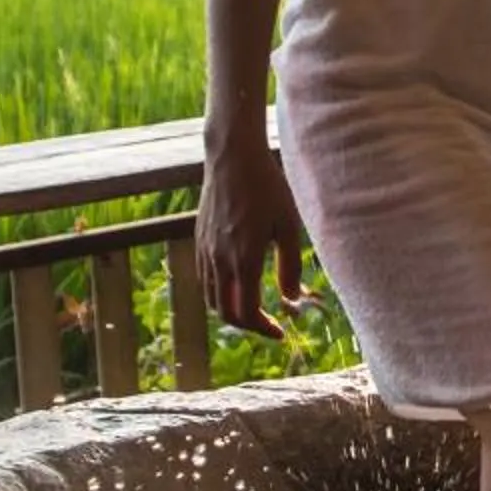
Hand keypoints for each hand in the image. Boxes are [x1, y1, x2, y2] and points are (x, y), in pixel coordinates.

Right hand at [199, 139, 306, 338]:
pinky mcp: (199, 240)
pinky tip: (237, 285)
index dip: (263, 329)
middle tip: (268, 324)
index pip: (247, 312)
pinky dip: (219, 293)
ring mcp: (205, 250)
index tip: (280, 332)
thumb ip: (291, 264)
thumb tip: (291, 299)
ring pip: (211, 298)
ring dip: (231, 311)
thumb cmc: (267, 187)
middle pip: (225, 312)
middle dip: (247, 326)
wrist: (232, 157)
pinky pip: (204, 279)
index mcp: (244, 259)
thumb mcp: (289, 224)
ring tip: (253, 308)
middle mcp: (220, 260)